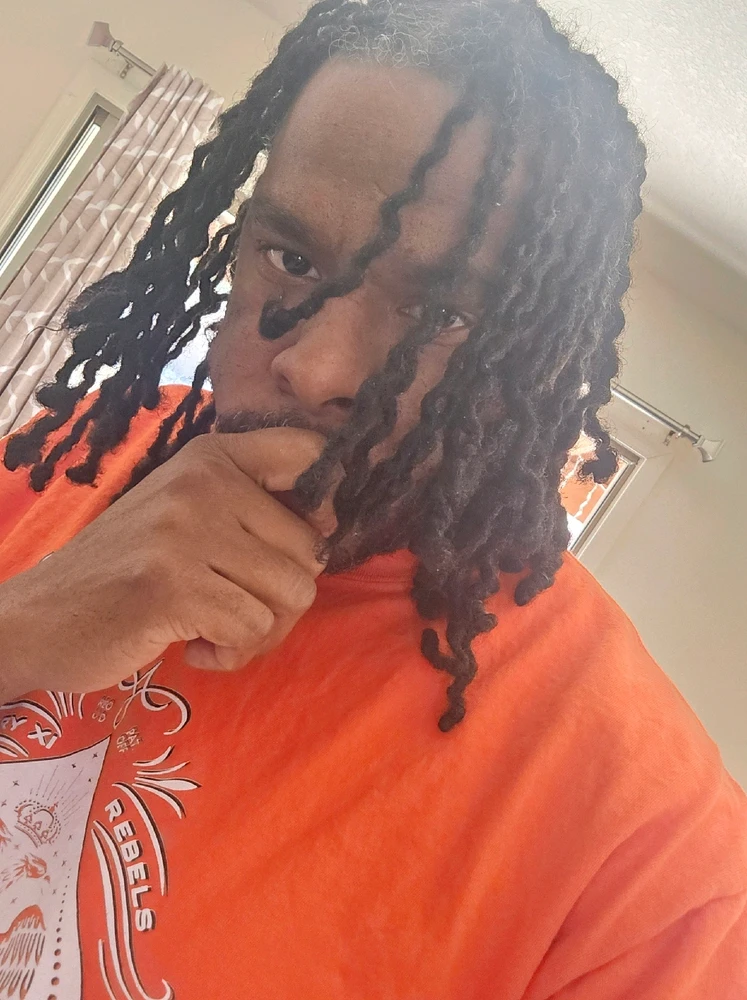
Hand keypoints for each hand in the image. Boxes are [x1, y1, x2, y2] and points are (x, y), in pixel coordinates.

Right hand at [0, 429, 330, 699]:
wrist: (37, 616)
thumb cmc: (125, 570)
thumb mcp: (185, 515)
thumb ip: (250, 509)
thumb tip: (332, 527)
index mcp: (211, 457)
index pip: (308, 454)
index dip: (328, 502)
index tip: (297, 544)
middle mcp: (202, 482)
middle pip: (310, 551)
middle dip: (284, 599)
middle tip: (239, 612)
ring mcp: (186, 532)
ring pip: (291, 594)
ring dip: (261, 632)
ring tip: (215, 630)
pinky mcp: (173, 586)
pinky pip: (252, 629)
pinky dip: (232, 653)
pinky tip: (194, 646)